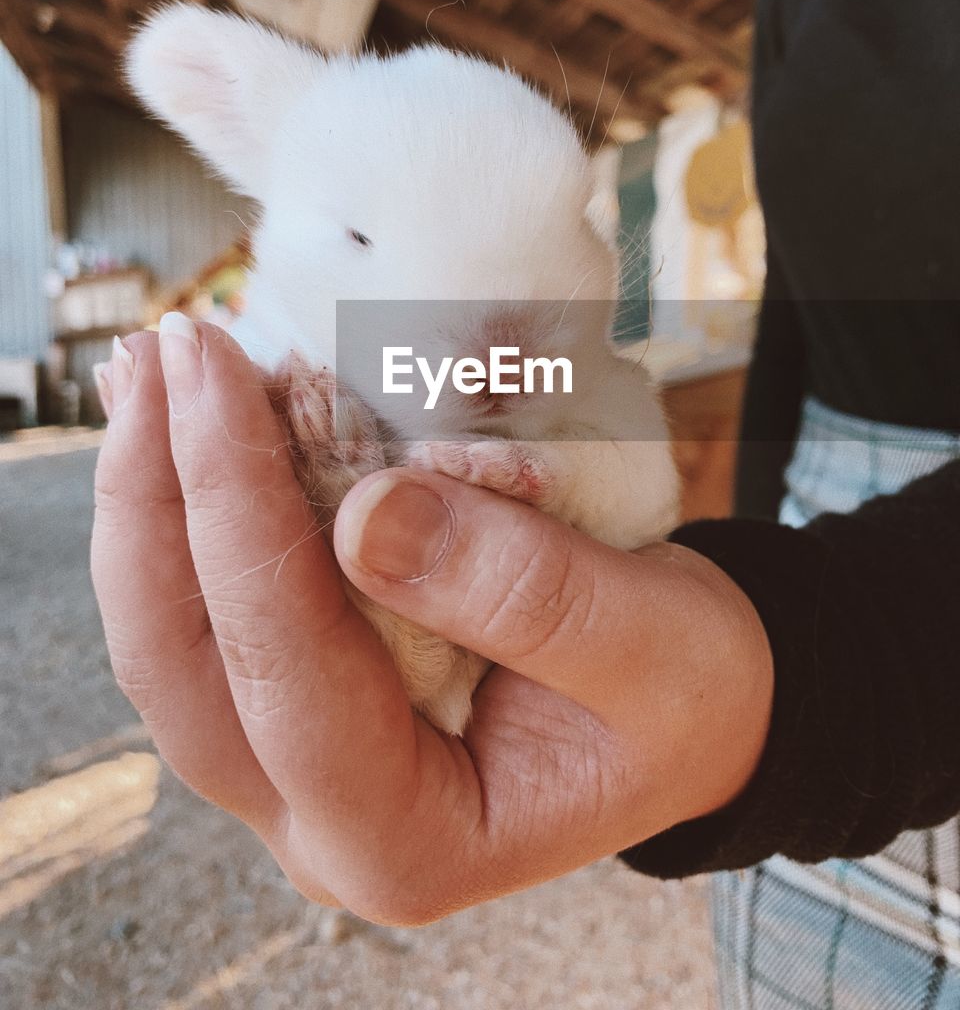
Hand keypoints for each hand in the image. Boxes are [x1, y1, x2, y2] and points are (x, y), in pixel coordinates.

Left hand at [91, 320, 772, 923]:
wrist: (690, 700)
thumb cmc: (683, 689)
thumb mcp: (645, 645)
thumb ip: (522, 592)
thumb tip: (364, 511)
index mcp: (409, 841)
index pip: (288, 683)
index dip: (240, 521)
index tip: (216, 379)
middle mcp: (319, 817)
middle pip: (183, 666)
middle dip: (156, 499)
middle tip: (160, 355)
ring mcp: (295, 758)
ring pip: (176, 632)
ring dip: (154, 493)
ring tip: (151, 365)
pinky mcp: (299, 692)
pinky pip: (216, 601)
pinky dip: (198, 501)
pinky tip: (188, 412)